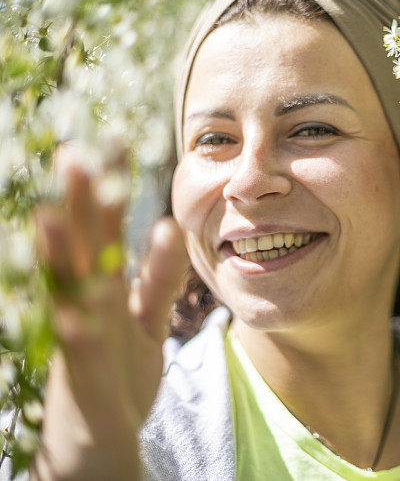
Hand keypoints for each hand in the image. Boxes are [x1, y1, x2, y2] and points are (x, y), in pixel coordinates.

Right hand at [31, 144, 188, 480]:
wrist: (103, 437)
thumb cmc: (119, 372)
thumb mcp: (147, 318)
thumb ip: (160, 277)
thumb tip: (168, 228)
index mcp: (103, 287)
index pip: (106, 229)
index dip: (110, 189)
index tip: (114, 142)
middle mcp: (85, 303)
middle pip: (82, 247)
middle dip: (78, 205)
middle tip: (75, 154)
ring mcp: (80, 336)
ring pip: (68, 290)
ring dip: (59, 256)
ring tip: (50, 217)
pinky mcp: (83, 374)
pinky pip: (81, 349)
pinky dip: (76, 329)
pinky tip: (72, 309)